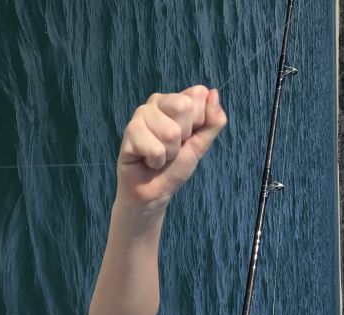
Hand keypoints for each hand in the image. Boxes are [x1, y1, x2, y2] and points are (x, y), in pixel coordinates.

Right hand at [116, 87, 226, 209]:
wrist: (154, 192)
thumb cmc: (175, 167)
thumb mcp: (201, 143)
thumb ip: (214, 121)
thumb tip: (214, 93)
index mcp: (176, 99)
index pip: (198, 94)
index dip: (198, 121)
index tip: (187, 136)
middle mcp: (156, 101)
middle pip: (183, 107)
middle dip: (183, 137)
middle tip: (172, 147)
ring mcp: (140, 115)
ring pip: (170, 131)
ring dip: (168, 152)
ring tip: (159, 155)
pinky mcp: (129, 132)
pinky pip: (155, 148)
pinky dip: (155, 161)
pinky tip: (146, 160)